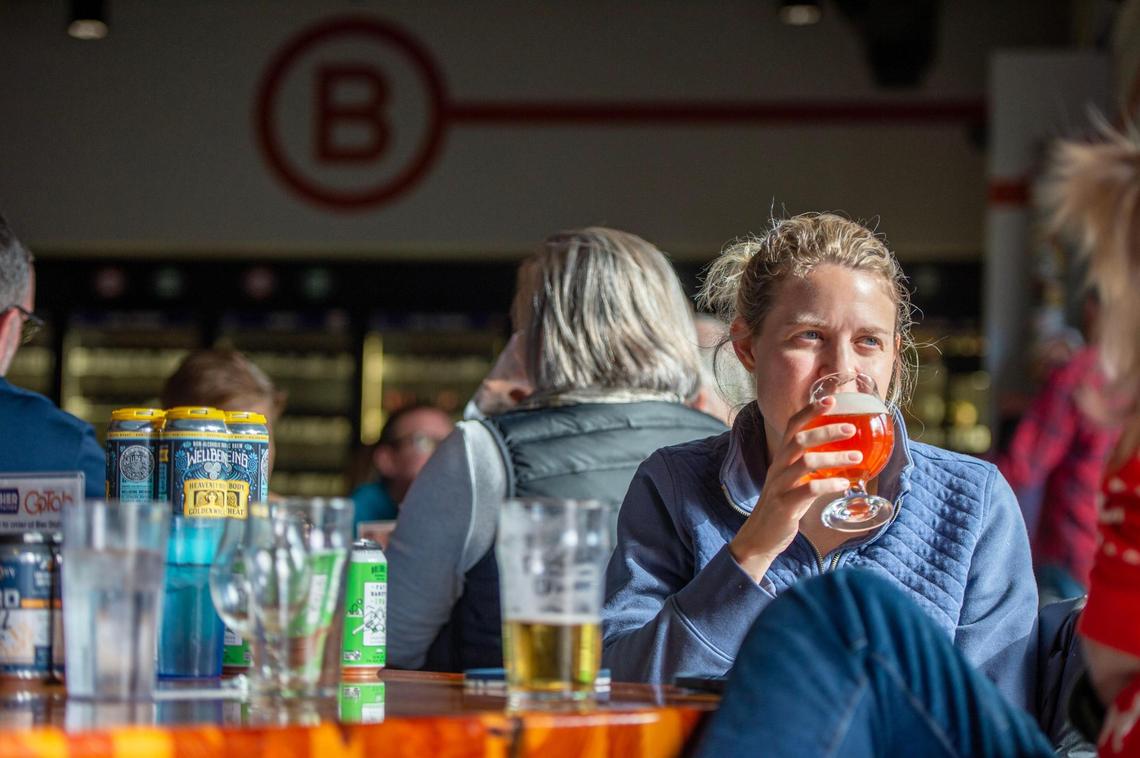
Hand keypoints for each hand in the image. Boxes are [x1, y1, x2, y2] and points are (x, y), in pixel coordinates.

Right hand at [728, 396, 858, 581]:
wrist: (760, 538)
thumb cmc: (782, 507)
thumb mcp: (793, 480)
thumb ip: (810, 466)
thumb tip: (841, 455)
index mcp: (780, 459)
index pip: (791, 426)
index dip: (810, 410)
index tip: (831, 399)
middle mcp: (777, 467)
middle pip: (798, 439)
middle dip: (825, 430)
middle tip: (851, 428)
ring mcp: (779, 486)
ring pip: (805, 462)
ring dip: (833, 458)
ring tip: (857, 458)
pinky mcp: (784, 506)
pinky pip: (808, 490)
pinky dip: (829, 485)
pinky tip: (845, 485)